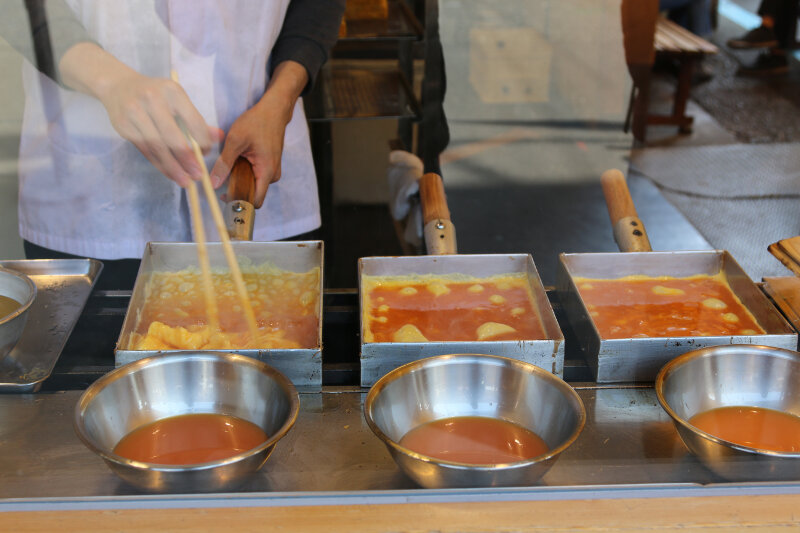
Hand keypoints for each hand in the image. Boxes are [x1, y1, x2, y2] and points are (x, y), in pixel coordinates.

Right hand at [59, 43, 222, 186]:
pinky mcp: (124, 126)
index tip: (207, 154)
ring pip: (157, 146)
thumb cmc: (155, 94)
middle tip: (198, 175)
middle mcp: (152, 100)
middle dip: (187, 159)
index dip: (203, 141)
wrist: (118, 85)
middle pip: (172, 136)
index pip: (193, 121)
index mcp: (172, 92)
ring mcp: (135, 113)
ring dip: (173, 167)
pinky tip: (170, 173)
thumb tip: (219, 137)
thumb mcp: (177, 99)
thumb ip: (196, 120)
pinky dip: (159, 164)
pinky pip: (145, 150)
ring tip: (185, 181)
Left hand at [209, 61, 307, 207]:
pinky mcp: (268, 165)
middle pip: (253, 193)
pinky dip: (244, 172)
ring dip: (240, 180)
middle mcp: (272, 175)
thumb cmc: (257, 122)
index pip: (255, 201)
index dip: (240, 203)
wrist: (274, 110)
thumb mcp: (236, 141)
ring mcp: (272, 170)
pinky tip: (237, 160)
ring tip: (228, 166)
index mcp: (266, 172)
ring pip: (253, 184)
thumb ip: (224, 163)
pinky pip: (255, 175)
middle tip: (221, 179)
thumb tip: (214, 183)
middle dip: (237, 190)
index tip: (225, 198)